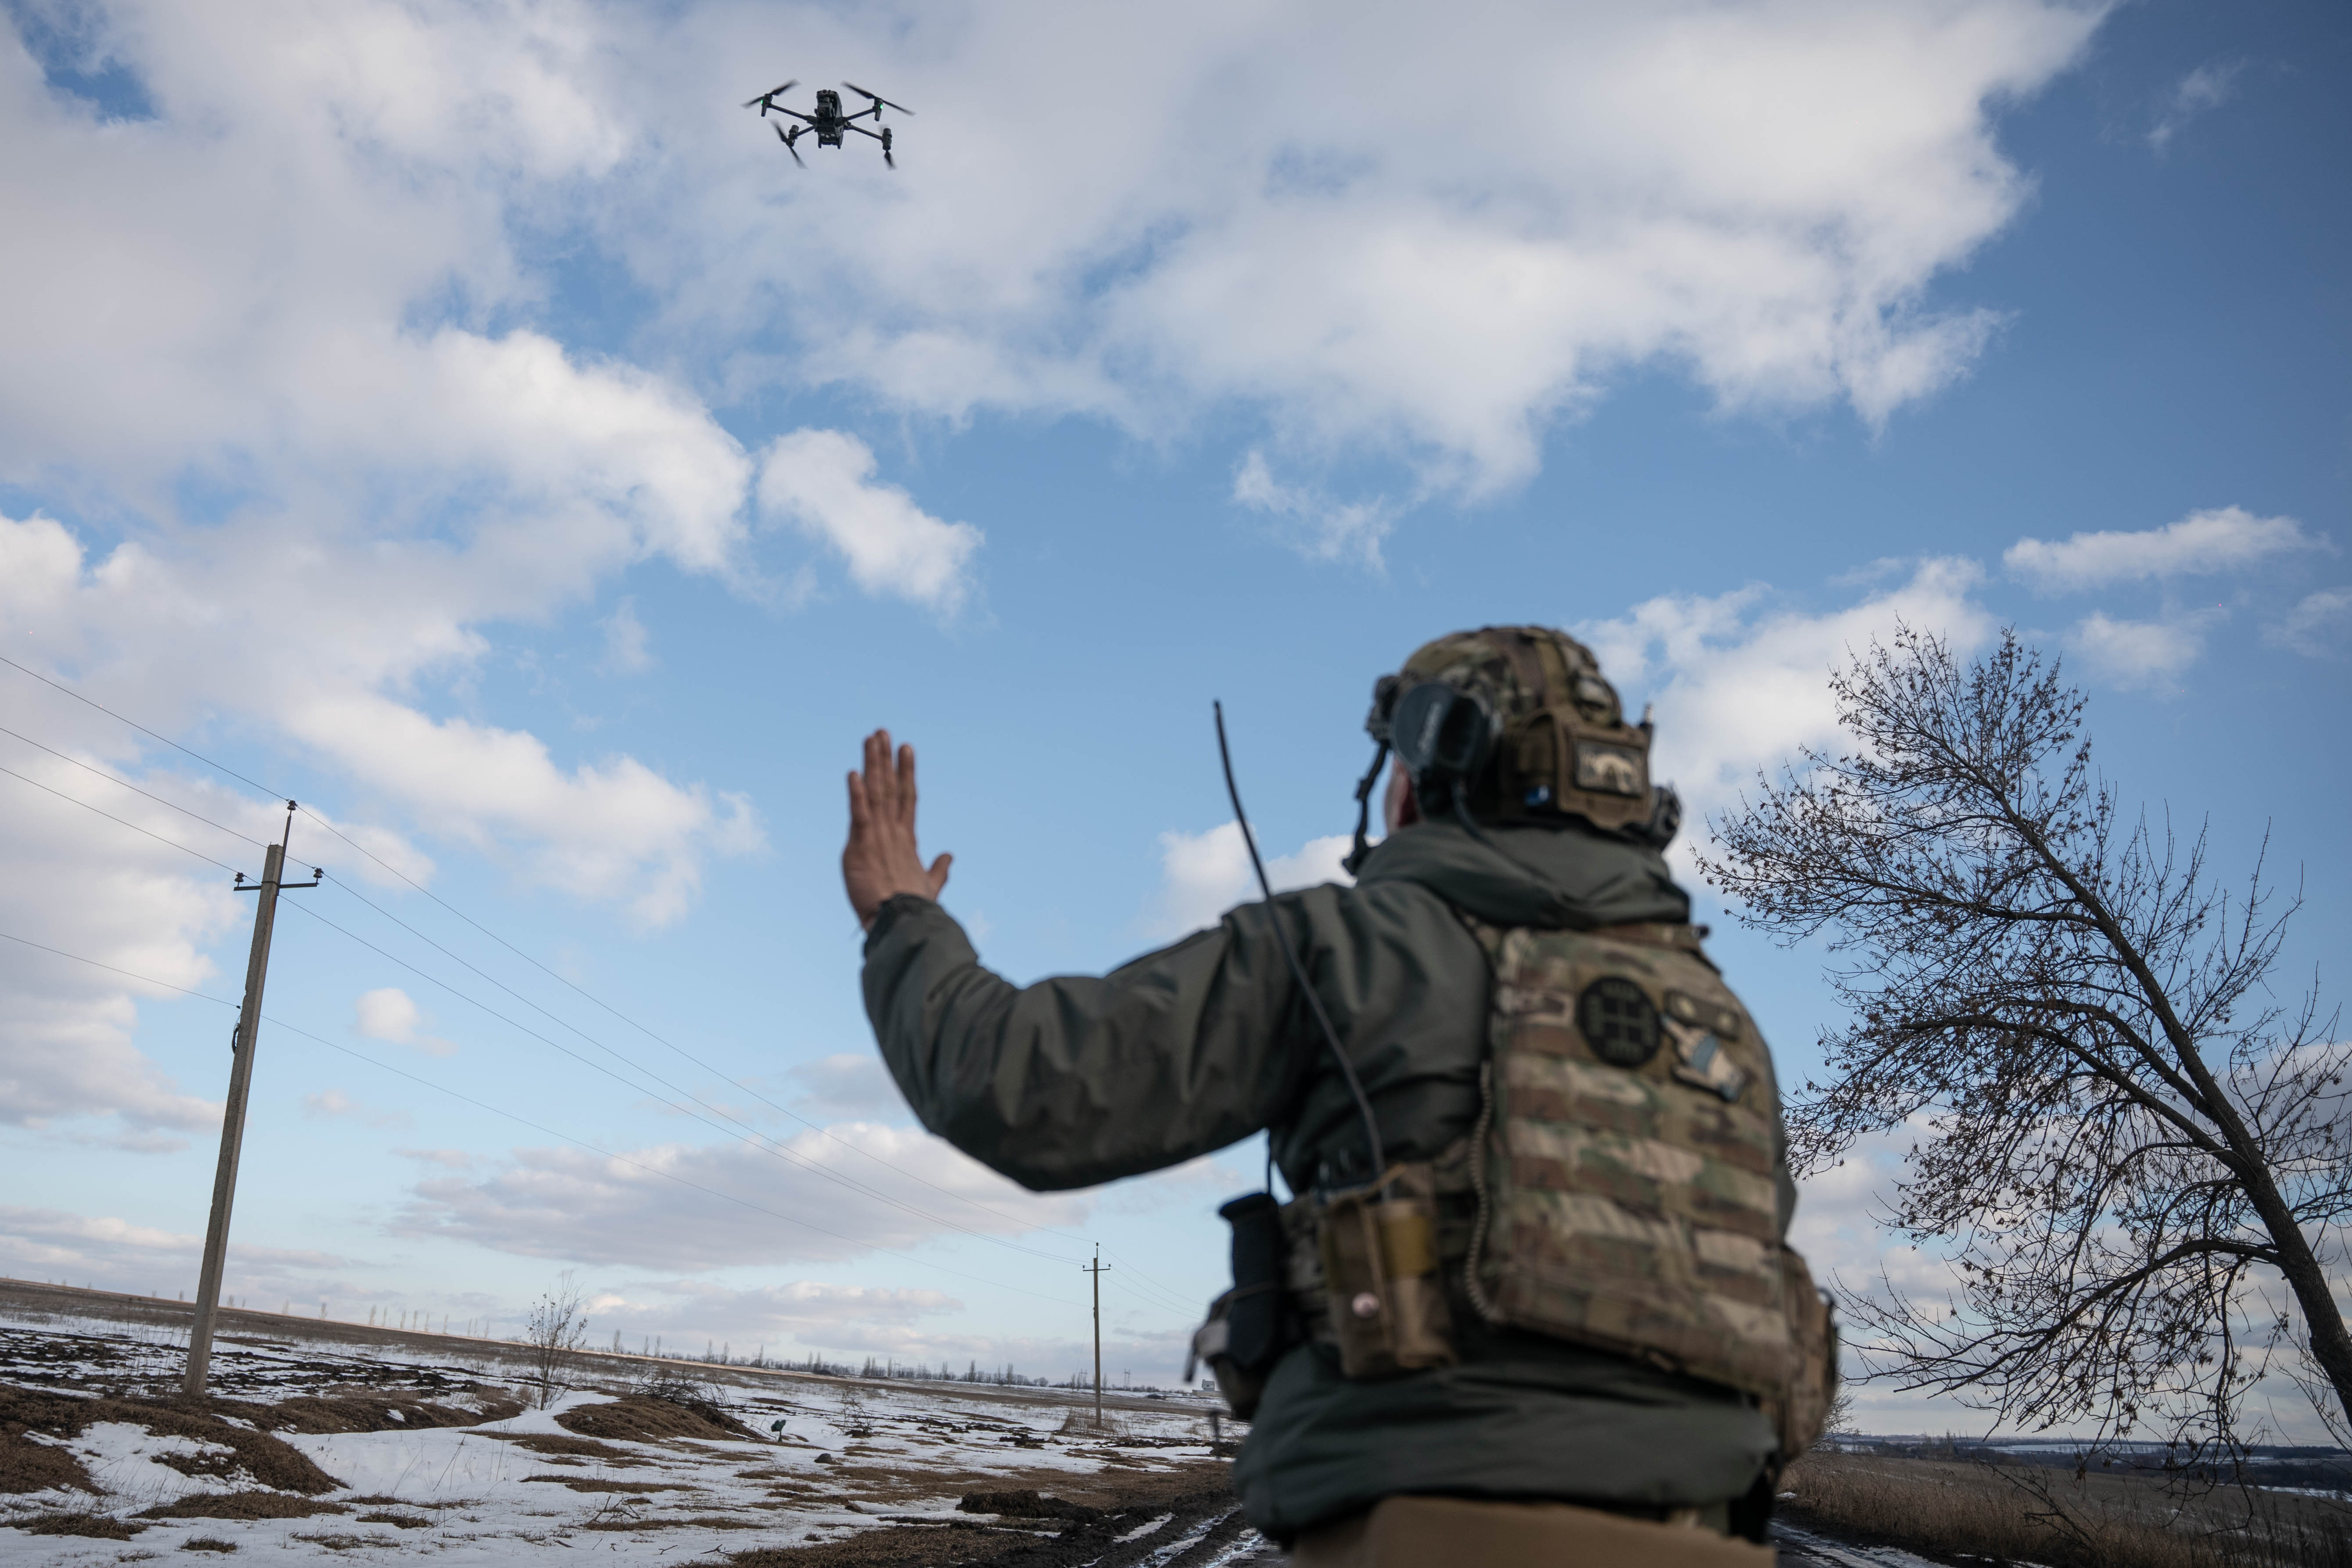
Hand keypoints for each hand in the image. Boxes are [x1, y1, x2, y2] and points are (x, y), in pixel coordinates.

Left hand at [843, 729, 952, 929]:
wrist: (901, 924)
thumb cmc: (913, 909)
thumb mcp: (928, 885)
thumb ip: (938, 869)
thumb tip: (949, 856)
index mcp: (907, 839)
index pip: (907, 798)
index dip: (906, 772)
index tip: (905, 749)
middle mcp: (894, 832)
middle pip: (891, 787)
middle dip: (886, 759)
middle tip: (882, 732)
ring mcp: (878, 837)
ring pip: (876, 793)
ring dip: (873, 764)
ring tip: (872, 738)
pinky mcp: (861, 846)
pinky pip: (858, 815)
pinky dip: (856, 794)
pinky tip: (853, 773)